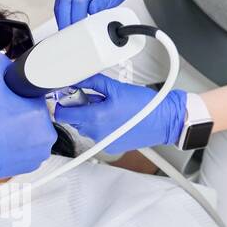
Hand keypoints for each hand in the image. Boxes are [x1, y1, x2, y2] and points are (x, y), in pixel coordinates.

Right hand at [0, 53, 56, 183]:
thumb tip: (6, 60)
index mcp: (40, 113)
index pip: (34, 95)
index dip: (18, 94)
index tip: (7, 100)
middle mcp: (46, 135)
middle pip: (34, 113)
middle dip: (20, 111)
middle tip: (1, 113)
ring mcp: (40, 152)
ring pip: (33, 130)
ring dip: (21, 127)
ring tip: (1, 127)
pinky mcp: (32, 164)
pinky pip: (29, 146)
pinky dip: (19, 143)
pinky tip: (4, 140)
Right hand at [53, 0, 140, 28]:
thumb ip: (101, 5)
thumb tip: (88, 17)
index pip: (80, 0)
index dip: (77, 17)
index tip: (79, 29)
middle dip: (65, 19)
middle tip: (67, 33)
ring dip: (61, 15)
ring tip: (65, 29)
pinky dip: (61, 9)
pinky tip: (64, 19)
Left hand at [54, 74, 185, 153]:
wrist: (163, 121)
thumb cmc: (144, 106)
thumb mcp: (115, 88)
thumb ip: (92, 83)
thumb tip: (77, 80)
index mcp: (95, 118)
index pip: (62, 114)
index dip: (62, 103)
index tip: (68, 96)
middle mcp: (96, 134)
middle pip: (74, 120)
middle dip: (79, 108)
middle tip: (93, 97)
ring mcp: (103, 142)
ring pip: (85, 128)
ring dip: (90, 116)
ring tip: (107, 107)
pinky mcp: (110, 146)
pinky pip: (97, 135)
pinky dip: (100, 126)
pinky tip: (114, 118)